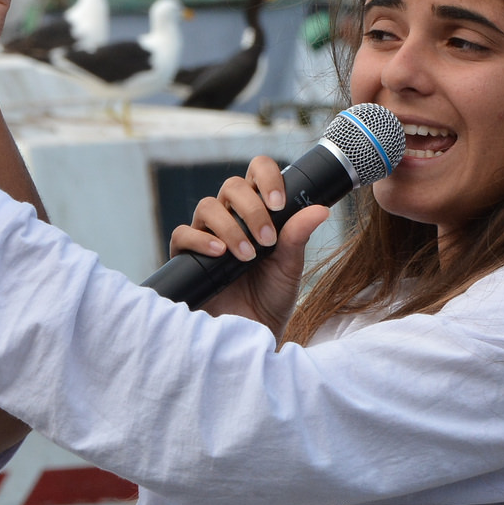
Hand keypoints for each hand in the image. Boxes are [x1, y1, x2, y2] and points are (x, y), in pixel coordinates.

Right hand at [168, 156, 330, 334]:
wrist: (252, 332)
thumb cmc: (271, 297)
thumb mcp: (290, 265)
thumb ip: (298, 236)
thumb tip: (320, 209)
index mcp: (257, 210)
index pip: (257, 172)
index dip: (267, 177)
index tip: (280, 203)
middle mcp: (230, 216)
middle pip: (232, 186)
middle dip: (252, 209)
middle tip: (267, 240)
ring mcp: (206, 234)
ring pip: (207, 206)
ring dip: (230, 227)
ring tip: (247, 256)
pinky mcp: (187, 256)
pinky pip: (183, 234)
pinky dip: (201, 239)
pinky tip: (219, 253)